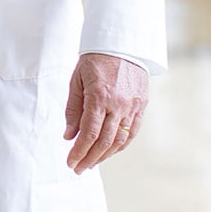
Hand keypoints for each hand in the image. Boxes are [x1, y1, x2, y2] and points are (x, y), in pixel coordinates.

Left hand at [63, 53, 147, 172]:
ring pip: (120, 140)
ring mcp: (132, 106)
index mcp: (99, 96)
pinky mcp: (141, 105)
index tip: (70, 162)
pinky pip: (133, 131)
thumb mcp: (77, 80)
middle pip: (104, 141)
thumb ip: (73, 110)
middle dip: (90, 158)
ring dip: (105, 155)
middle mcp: (118, 104)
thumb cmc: (95, 59)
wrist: (122, 42)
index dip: (79, 151)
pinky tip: (110, 151)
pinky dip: (121, 145)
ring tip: (92, 162)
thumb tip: (69, 136)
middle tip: (78, 168)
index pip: (89, 133)